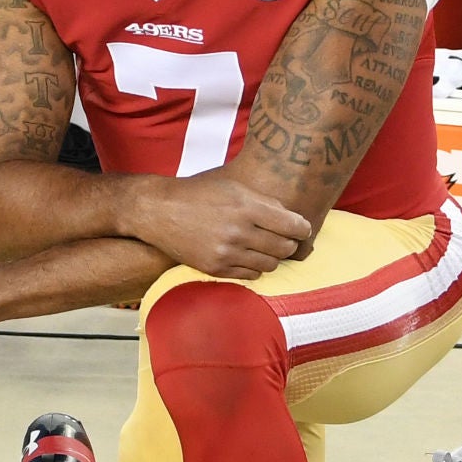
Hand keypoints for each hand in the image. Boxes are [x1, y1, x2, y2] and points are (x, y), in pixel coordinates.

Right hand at [129, 172, 311, 279]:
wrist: (159, 211)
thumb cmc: (199, 194)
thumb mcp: (234, 187)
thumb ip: (265, 201)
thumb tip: (294, 220)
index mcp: (247, 207)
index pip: (294, 226)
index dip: (302, 228)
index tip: (300, 228)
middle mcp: (238, 232)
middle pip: (285, 248)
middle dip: (289, 243)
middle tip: (283, 238)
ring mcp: (226, 253)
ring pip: (271, 264)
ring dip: (272, 256)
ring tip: (263, 247)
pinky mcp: (216, 268)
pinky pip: (251, 275)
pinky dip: (254, 267)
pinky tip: (247, 255)